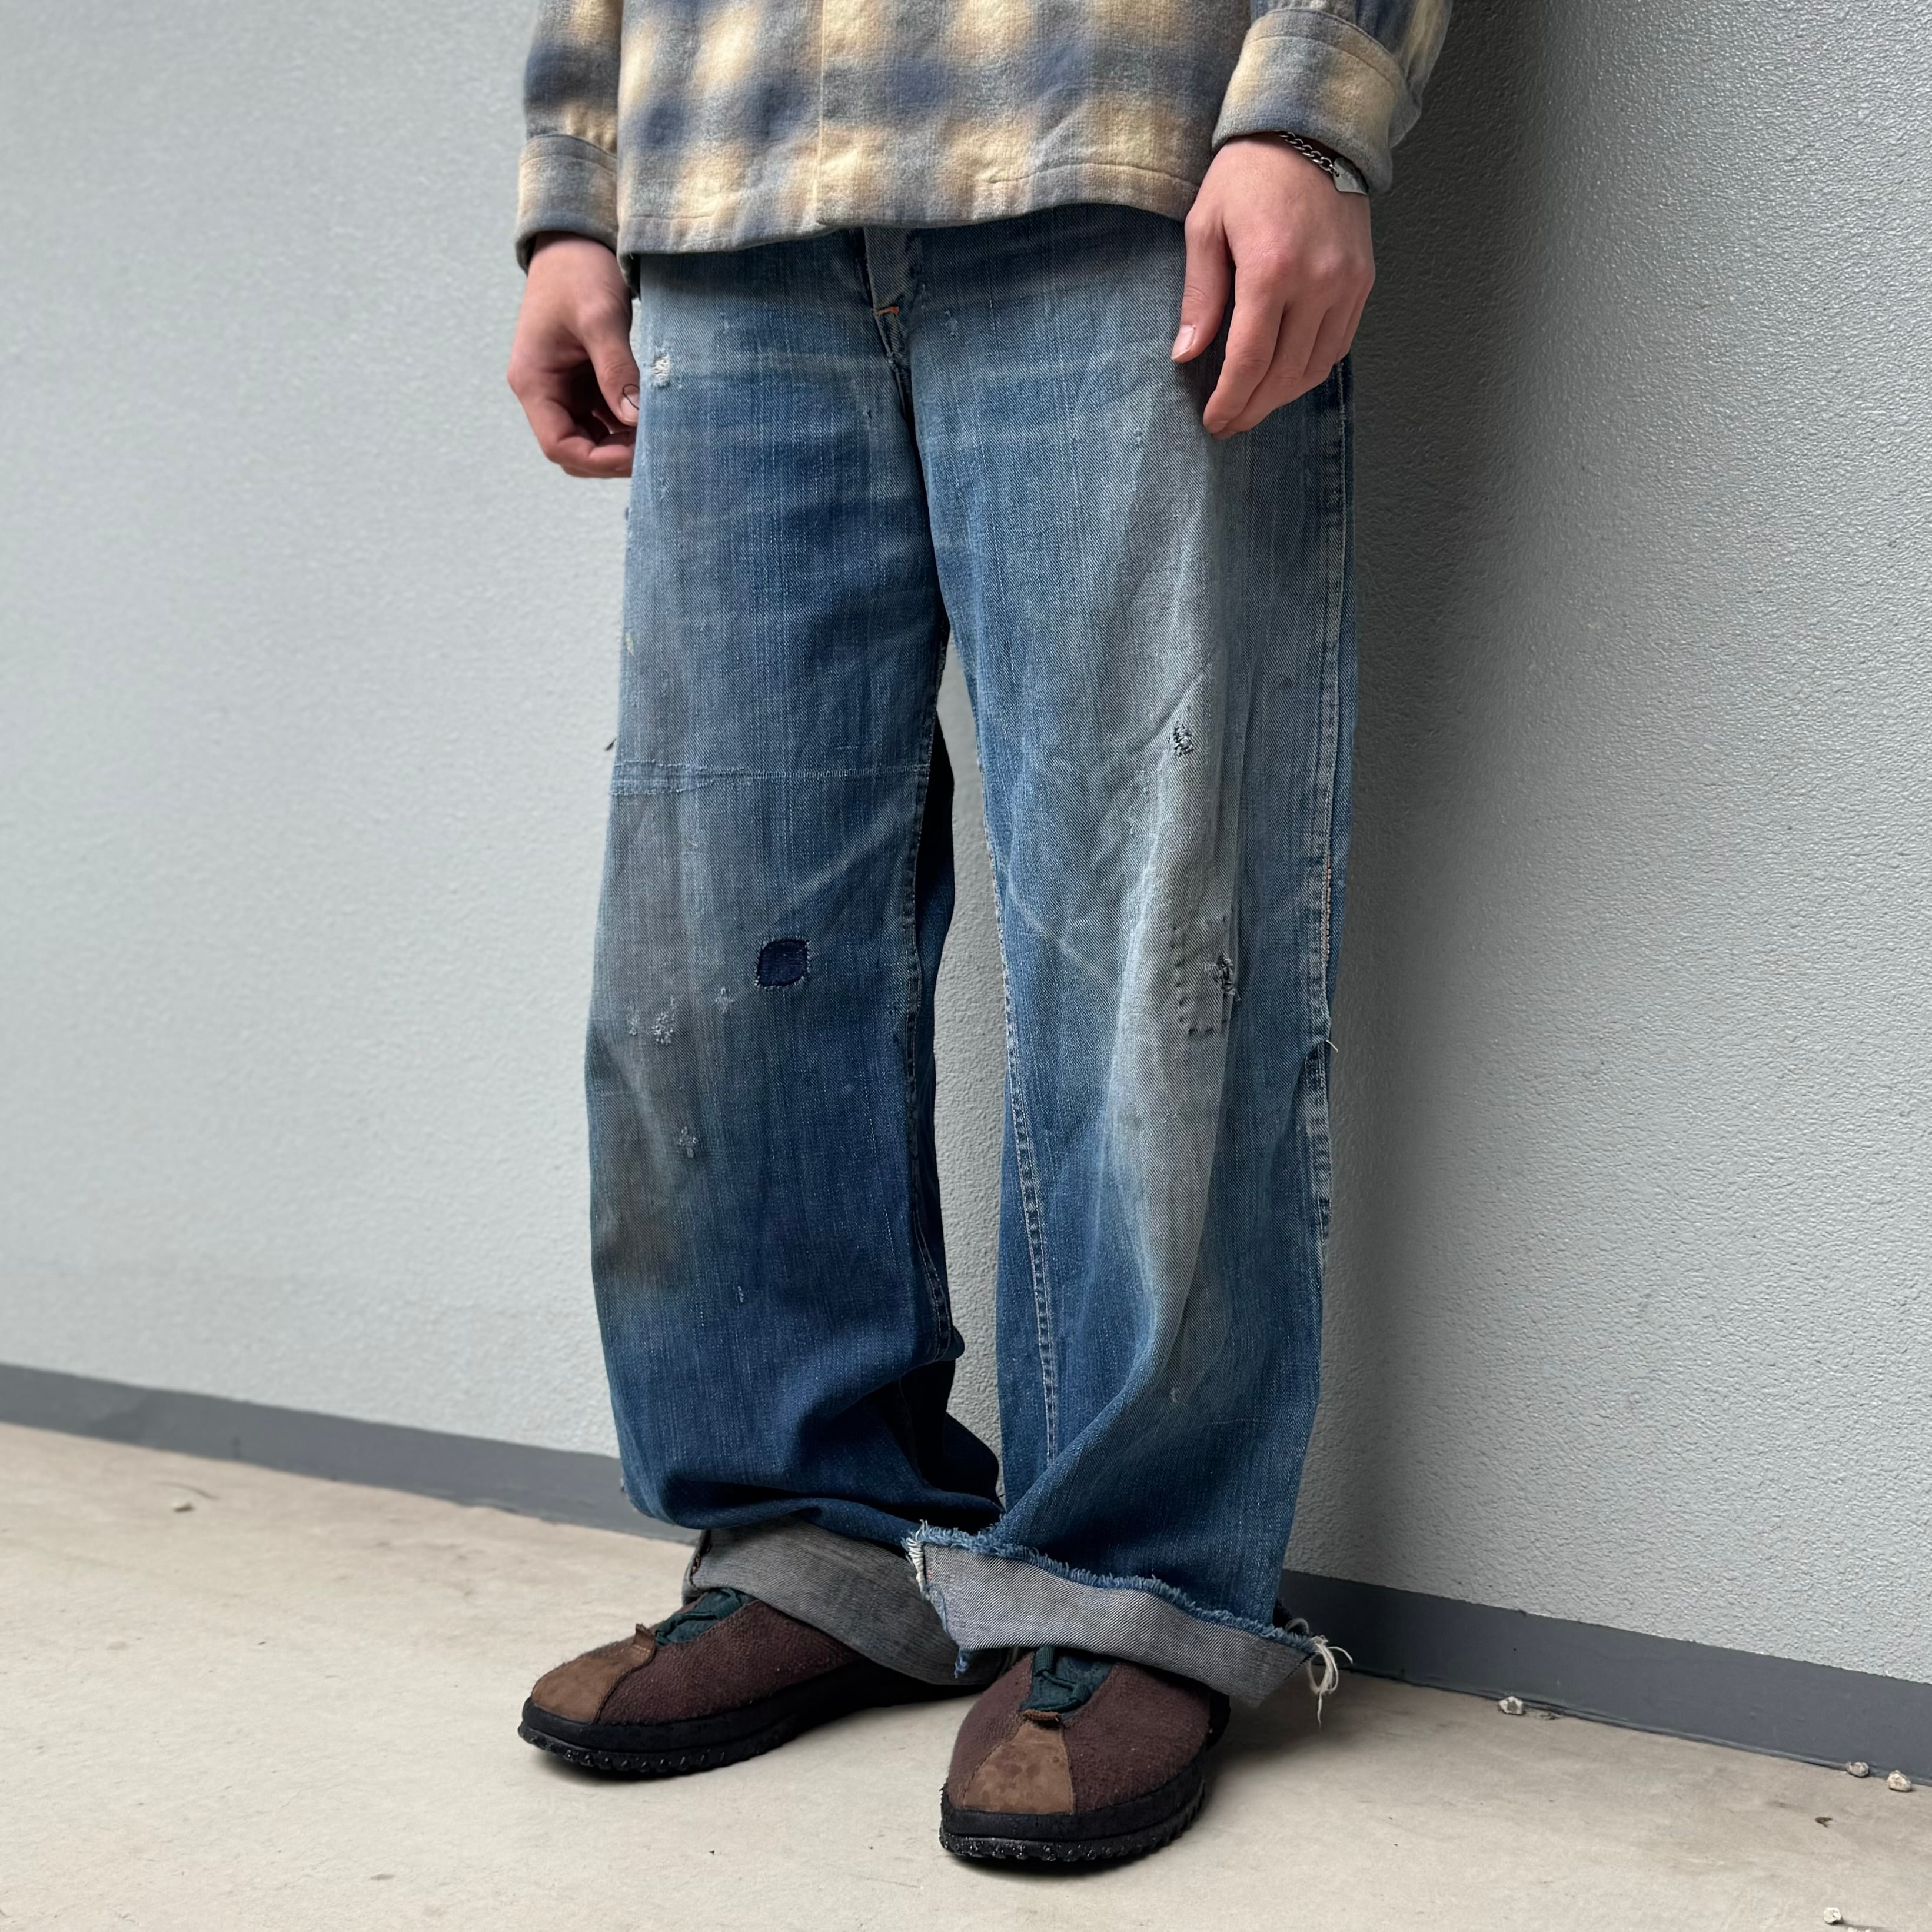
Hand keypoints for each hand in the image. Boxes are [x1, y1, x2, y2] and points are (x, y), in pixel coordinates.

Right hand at [507, 235, 639, 476]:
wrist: (575, 241)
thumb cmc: (580, 271)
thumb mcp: (600, 318)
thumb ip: (616, 369)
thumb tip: (634, 419)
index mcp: (533, 381)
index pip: (559, 445)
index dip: (598, 460)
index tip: (637, 456)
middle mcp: (543, 391)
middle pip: (574, 450)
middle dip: (612, 457)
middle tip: (654, 450)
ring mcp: (562, 388)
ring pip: (590, 438)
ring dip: (622, 444)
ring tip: (657, 434)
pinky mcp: (582, 382)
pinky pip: (603, 418)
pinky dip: (626, 425)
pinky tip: (652, 418)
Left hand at [1172, 137, 1374, 437]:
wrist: (1310, 128)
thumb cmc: (1248, 173)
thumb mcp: (1206, 226)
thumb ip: (1199, 296)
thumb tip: (1186, 354)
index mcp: (1271, 269)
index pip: (1249, 360)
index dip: (1231, 400)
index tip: (1214, 421)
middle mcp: (1317, 282)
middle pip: (1284, 374)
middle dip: (1253, 407)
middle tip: (1229, 423)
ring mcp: (1347, 283)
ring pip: (1316, 366)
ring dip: (1283, 395)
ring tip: (1254, 405)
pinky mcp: (1363, 280)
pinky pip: (1339, 343)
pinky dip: (1311, 368)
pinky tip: (1286, 377)